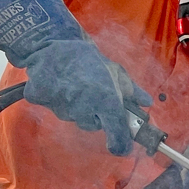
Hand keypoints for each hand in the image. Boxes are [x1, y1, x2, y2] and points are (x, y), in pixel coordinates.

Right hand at [0, 0, 148, 155]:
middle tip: (89, 92)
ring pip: (71, 116)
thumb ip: (133, 92)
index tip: (120, 147)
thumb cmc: (89, 59)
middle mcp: (85, 107)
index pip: (118, 136)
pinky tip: (56, 83)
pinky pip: (49, 105)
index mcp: (108, 102)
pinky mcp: (40, 98)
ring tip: (72, 83)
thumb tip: (147, 103)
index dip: (120, 144)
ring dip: (72, 105)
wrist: (53, 40)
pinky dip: (51, 97)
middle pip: (91, 125)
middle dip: (92, 113)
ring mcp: (61, 104)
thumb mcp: (117, 73)